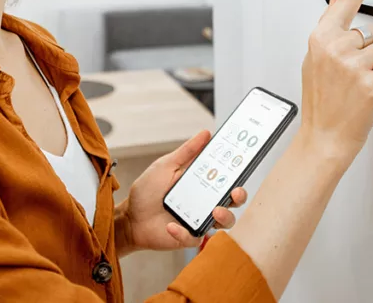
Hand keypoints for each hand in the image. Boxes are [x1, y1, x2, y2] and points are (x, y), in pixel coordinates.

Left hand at [115, 130, 246, 255]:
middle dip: (239, 196)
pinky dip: (182, 232)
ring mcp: (198, 220)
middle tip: (235, 191)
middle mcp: (204, 202)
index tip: (243, 164)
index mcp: (202, 183)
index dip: (238, 173)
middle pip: (233, 201)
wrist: (130, 217)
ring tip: (215, 211)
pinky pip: (195, 238)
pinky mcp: (188, 237)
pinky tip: (170, 226)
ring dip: (224, 217)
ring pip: (224, 222)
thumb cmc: (148, 190)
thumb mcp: (166, 166)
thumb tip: (206, 133)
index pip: (227, 178)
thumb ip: (187, 152)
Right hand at [300, 0, 372, 162]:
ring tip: (361, 83)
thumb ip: (329, 25)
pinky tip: (371, 91)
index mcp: (321, 39)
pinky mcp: (372, 85)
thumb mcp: (315, 58)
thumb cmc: (320, 99)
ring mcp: (354, 67)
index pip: (347, 1)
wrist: (323, 137)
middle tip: (354, 72)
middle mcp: (337, 49)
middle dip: (372, 50)